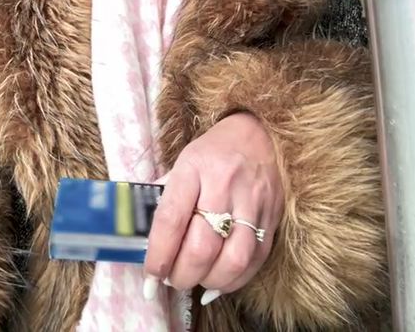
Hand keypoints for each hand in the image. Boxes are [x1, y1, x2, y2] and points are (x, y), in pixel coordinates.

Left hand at [143, 112, 283, 304]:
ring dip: (210, 281)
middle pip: (202, 247)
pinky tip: (219, 281)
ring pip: (233, 260)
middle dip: (182, 275)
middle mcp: (224, 185)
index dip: (158, 256)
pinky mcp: (273, 216)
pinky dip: (235, 280)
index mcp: (194, 168)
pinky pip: (256, 260)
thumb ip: (164, 198)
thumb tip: (142, 239)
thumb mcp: (181, 163)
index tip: (150, 276)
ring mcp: (253, 202)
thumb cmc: (212, 152)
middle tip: (172, 279)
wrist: (258, 133)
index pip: (171, 220)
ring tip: (197, 279)